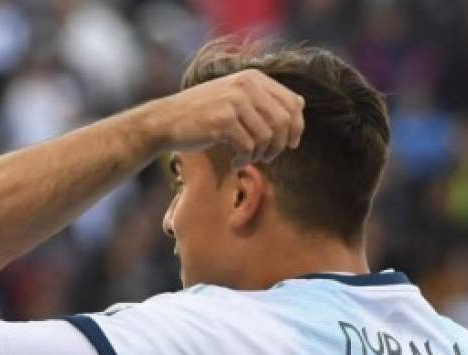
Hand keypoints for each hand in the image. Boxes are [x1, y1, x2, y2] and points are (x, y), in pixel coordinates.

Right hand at [159, 69, 304, 165]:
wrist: (166, 120)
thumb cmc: (201, 113)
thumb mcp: (235, 97)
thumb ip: (264, 98)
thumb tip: (301, 103)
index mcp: (253, 78)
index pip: (292, 103)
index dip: (296, 127)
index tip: (289, 144)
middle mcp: (246, 85)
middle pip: (282, 121)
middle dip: (278, 145)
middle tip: (266, 158)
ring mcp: (234, 102)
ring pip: (266, 137)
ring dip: (260, 155)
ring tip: (246, 160)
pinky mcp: (222, 121)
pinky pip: (248, 146)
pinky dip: (244, 160)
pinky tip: (234, 163)